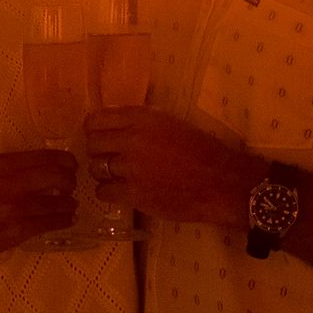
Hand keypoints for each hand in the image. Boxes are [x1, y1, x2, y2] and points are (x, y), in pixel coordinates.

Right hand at [0, 148, 78, 260]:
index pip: (46, 156)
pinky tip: (67, 219)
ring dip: (69, 204)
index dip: (66, 161)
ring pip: (57, 202)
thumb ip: (14, 167)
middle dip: (70, 181)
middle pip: (57, 176)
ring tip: (70, 205)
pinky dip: (64, 220)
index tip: (72, 165)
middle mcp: (9, 183)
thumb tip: (49, 166)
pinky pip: (50, 223)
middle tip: (71, 186)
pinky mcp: (16, 230)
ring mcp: (14, 208)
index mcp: (1, 164)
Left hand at [84, 107, 262, 226]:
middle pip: (92, 144)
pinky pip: (103, 191)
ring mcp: (131, 168)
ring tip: (117, 176)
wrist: (220, 181)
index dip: (94, 129)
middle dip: (97, 152)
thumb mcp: (169, 124)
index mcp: (141, 118)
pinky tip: (121, 191)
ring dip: (103, 172)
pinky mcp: (134, 193)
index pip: (96, 119)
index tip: (100, 137)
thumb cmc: (201, 150)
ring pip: (95, 168)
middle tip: (109, 158)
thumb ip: (140, 123)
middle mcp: (132, 139)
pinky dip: (109, 192)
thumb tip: (115, 126)